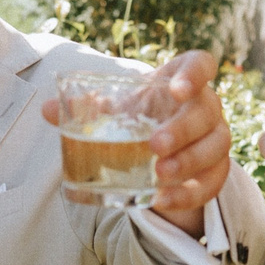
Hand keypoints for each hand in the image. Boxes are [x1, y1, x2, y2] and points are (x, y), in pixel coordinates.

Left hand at [41, 50, 231, 235]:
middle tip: (154, 145)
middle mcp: (206, 106)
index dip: (196, 73)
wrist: (159, 152)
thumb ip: (86, 108)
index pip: (201, 64)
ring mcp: (215, 139)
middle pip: (208, 111)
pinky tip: (162, 200)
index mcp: (182, 81)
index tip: (177, 88)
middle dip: (183, 129)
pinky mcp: (215, 171)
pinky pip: (210, 182)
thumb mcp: (116, 111)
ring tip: (159, 175)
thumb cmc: (138, 119)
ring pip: (216, 147)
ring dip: (188, 162)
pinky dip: (187, 193)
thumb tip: (47, 109)